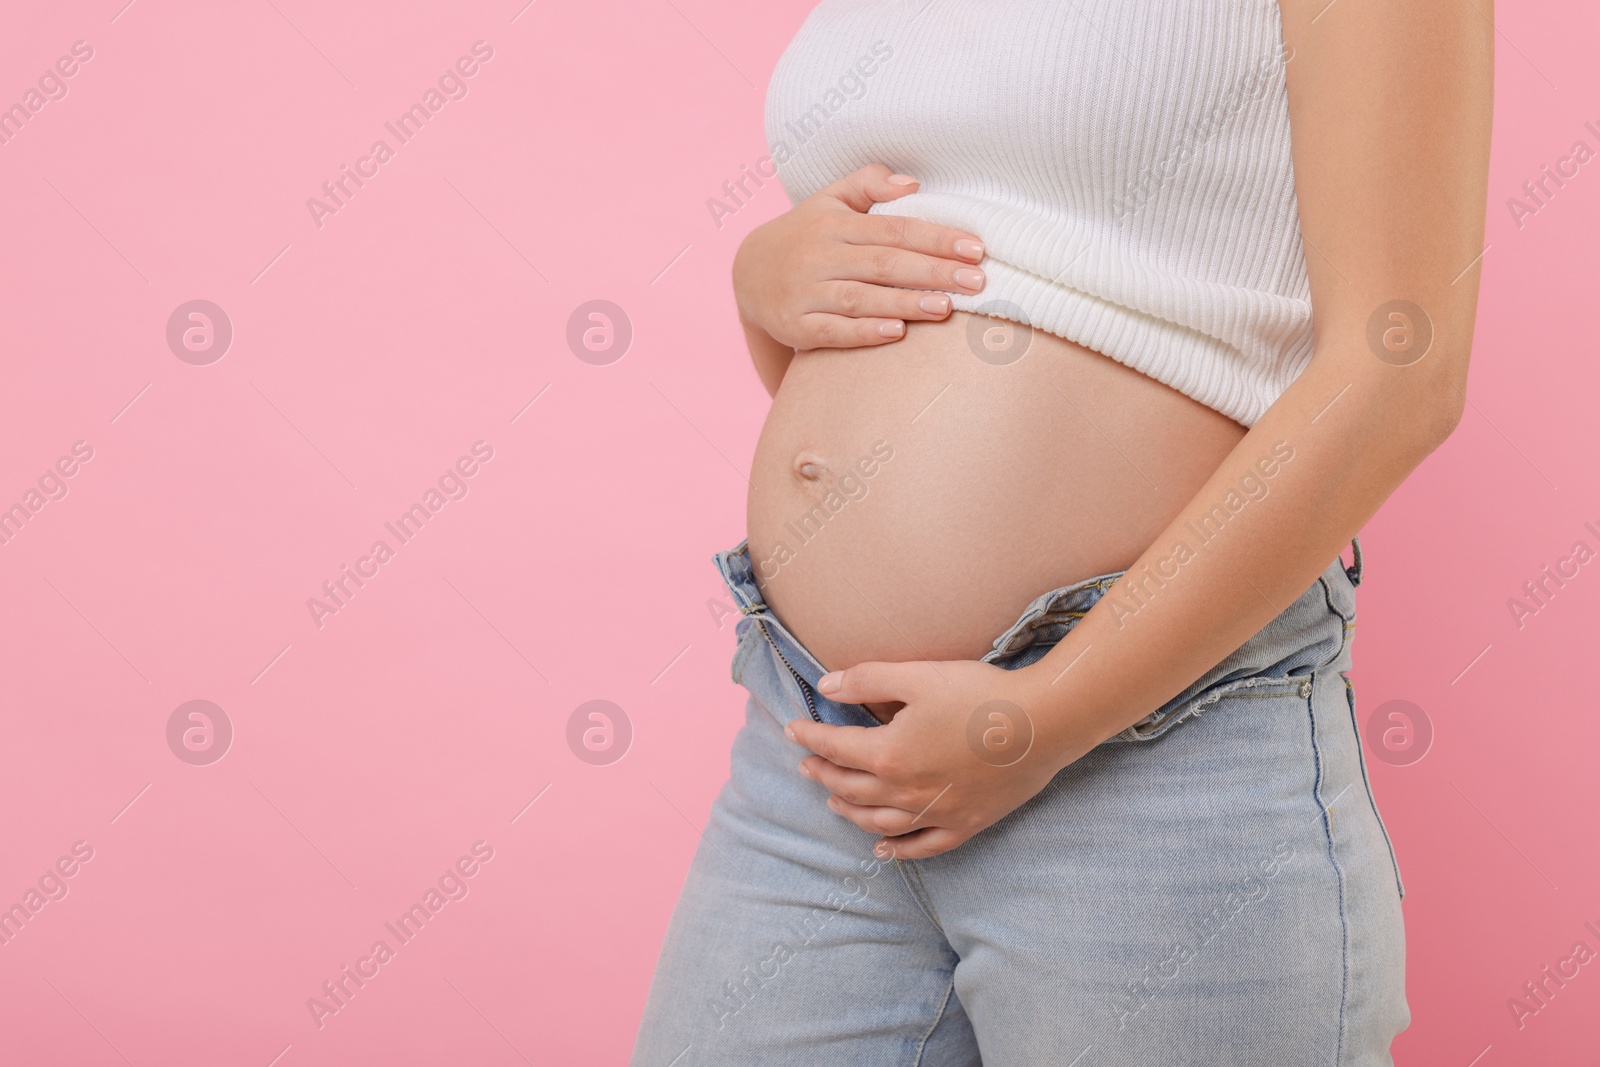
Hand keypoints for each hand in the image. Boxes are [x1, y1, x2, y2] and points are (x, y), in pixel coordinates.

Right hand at [731, 162, 986, 352]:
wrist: (747, 274)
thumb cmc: (806, 235)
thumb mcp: (829, 199)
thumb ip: (869, 183)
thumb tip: (913, 184)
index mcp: (834, 224)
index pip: (893, 229)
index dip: (936, 238)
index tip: (976, 249)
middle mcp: (818, 256)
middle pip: (883, 264)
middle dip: (932, 272)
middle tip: (976, 283)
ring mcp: (804, 292)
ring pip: (861, 298)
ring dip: (904, 303)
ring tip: (945, 308)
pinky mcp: (794, 325)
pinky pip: (832, 331)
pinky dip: (863, 333)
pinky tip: (896, 334)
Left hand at [785, 659, 1085, 859]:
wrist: (1042, 724)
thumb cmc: (980, 695)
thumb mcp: (918, 676)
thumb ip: (867, 681)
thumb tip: (825, 687)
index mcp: (889, 753)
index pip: (836, 748)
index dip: (811, 738)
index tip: (793, 730)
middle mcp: (906, 791)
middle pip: (852, 788)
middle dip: (824, 775)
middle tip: (807, 765)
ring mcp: (936, 812)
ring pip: (879, 822)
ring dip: (851, 811)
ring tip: (834, 801)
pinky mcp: (966, 823)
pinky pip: (923, 846)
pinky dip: (898, 850)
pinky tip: (881, 849)